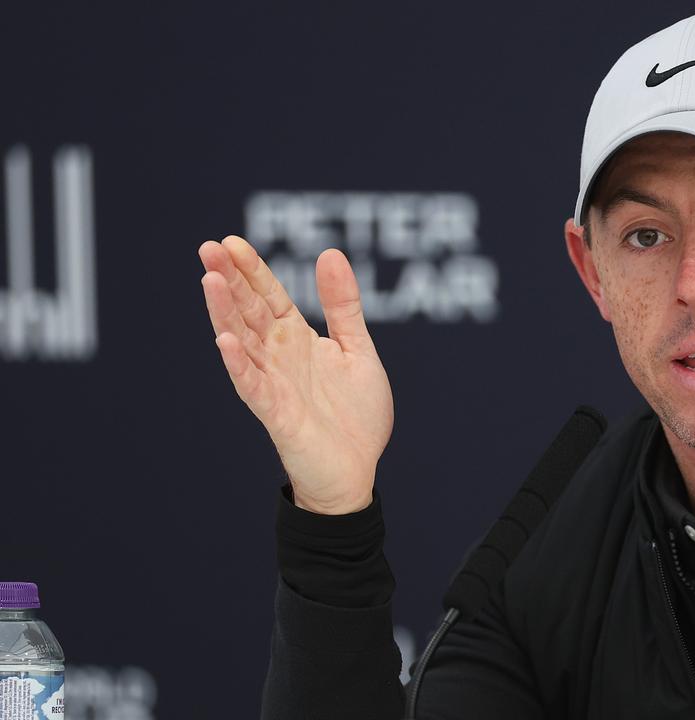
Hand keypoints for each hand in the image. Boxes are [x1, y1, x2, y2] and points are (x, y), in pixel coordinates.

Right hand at [199, 236, 393, 514]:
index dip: (252, 269)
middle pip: (248, 312)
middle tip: (209, 247)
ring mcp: (273, 384)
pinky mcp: (276, 414)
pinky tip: (225, 342)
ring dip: (225, 314)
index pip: (268, 296)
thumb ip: (343, 305)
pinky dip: (239, 364)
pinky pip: (252, 386)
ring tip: (210, 281)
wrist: (357, 471)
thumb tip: (330, 252)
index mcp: (297, 339)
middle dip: (230, 280)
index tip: (231, 240)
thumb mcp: (356, 349)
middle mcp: (279, 357)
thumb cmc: (355, 414)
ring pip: (241, 343)